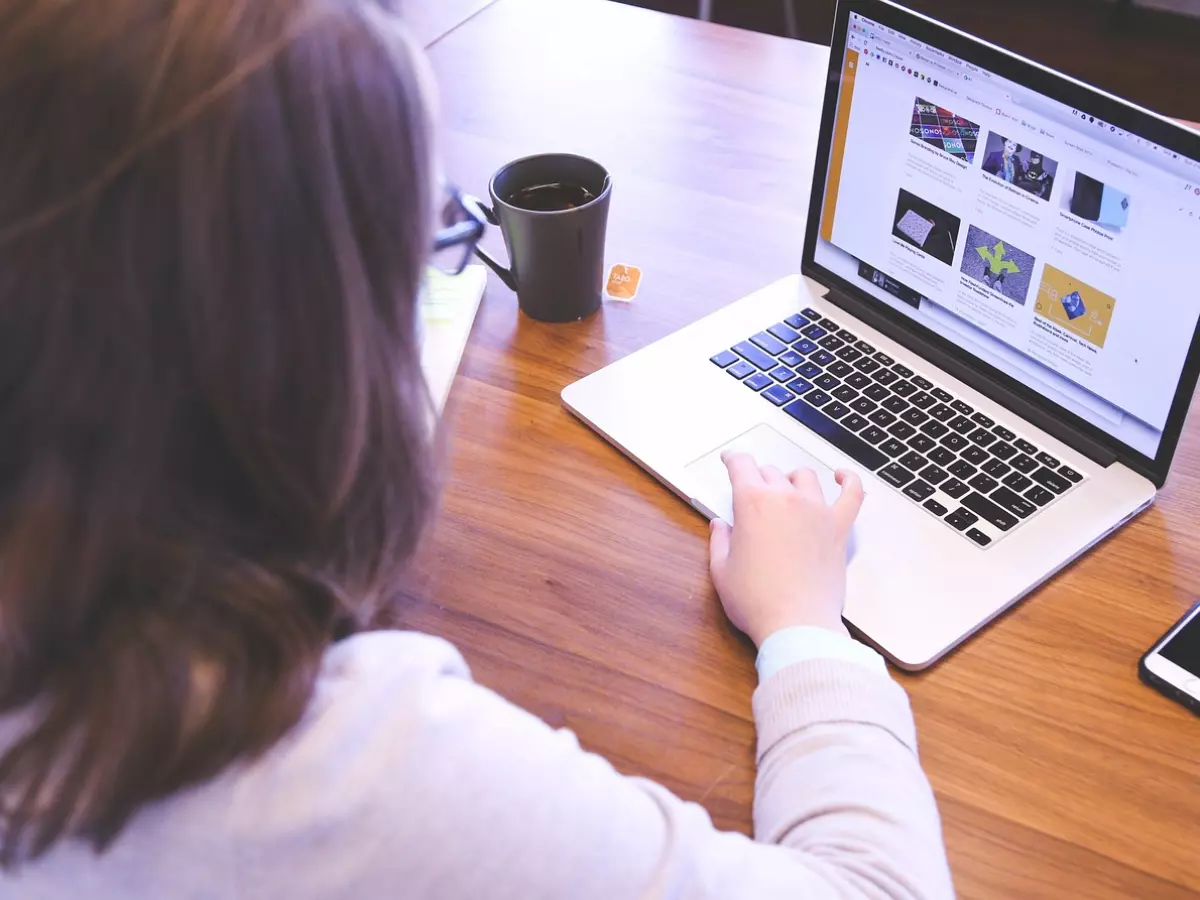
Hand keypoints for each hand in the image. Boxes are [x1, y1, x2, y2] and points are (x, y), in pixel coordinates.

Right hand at [708, 452, 863, 646]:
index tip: (731, 460)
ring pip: (805, 477)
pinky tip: (842, 477)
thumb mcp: (722, 571)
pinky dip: (849, 481)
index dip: (733, 459)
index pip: (741, 466)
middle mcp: (786, 499)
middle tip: (753, 492)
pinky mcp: (839, 528)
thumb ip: (720, 542)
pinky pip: (852, 494)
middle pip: (770, 472)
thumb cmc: (758, 602)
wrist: (797, 624)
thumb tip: (721, 526)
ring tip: (787, 489)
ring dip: (792, 479)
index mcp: (753, 504)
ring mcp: (816, 511)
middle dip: (758, 478)